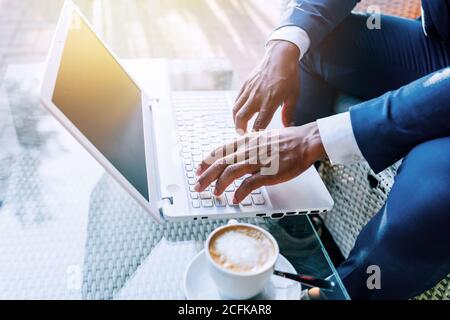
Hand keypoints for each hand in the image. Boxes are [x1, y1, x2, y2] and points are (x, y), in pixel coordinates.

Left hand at [194, 123, 325, 202]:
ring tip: (214, 194)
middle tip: (197, 186)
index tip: (198, 169)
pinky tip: (235, 199)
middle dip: (206, 176)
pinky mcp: (269, 172)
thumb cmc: (287, 141)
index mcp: (246, 141)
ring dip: (220, 184)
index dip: (206, 161)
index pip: (220, 150)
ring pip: (231, 172)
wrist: (306, 141)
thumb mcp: (261, 138)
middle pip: (221, 162)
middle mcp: (249, 150)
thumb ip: (247, 147)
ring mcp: (258, 160)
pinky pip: (250, 183)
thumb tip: (235, 156)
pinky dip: (241, 192)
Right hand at [233, 40, 299, 133]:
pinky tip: (240, 115)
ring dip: (236, 121)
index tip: (256, 142)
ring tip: (240, 128)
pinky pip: (237, 101)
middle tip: (244, 137)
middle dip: (240, 130)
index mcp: (270, 101)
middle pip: (241, 118)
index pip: (259, 124)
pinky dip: (236, 110)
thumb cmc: (290, 75)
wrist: (280, 55)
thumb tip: (288, 127)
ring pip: (235, 110)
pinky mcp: (245, 85)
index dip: (256, 135)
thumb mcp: (294, 95)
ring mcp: (249, 90)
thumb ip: (289, 113)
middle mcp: (257, 97)